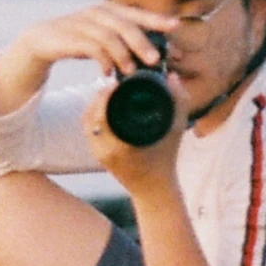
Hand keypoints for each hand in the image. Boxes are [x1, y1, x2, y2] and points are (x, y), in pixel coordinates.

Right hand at [0, 3, 177, 119]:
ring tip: (133, 71)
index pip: (138, 13)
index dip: (157, 19)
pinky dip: (103, 60)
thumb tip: (157, 58)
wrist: (41, 42)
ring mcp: (83, 23)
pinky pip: (91, 47)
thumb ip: (126, 45)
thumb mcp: (104, 40)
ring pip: (110, 35)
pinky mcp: (69, 36)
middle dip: (144, 40)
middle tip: (157, 59)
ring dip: (124, 54)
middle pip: (126, 23)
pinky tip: (109, 74)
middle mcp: (98, 13)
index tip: (177, 28)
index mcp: (110, 11)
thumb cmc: (79, 41)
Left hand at [83, 73, 187, 194]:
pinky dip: (94, 116)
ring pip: (87, 122)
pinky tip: (103, 106)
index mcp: (119, 146)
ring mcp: (98, 154)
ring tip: (107, 91)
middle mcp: (104, 150)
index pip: (101, 112)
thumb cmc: (166, 160)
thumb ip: (178, 101)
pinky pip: (89, 130)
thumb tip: (172, 75)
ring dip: (94, 105)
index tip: (116, 82)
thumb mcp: (176, 129)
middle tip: (111, 83)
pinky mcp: (97, 155)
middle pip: (90, 115)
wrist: (155, 190)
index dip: (105, 93)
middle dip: (98, 96)